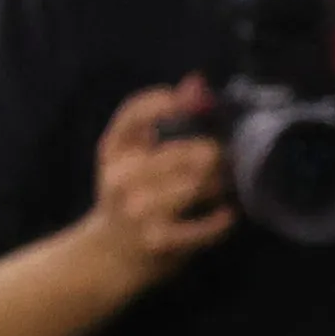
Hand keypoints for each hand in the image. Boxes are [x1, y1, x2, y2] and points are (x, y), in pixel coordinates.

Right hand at [85, 80, 234, 282]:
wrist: (107, 255)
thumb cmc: (126, 197)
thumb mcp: (128, 156)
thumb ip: (158, 119)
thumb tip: (196, 80)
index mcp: (113, 152)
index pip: (134, 114)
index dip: (165, 102)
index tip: (195, 102)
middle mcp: (121, 179)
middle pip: (183, 152)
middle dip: (214, 153)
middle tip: (227, 159)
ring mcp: (140, 211)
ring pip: (197, 185)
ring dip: (220, 184)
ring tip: (226, 184)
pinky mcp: (160, 240)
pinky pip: (204, 227)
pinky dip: (222, 220)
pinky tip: (227, 214)